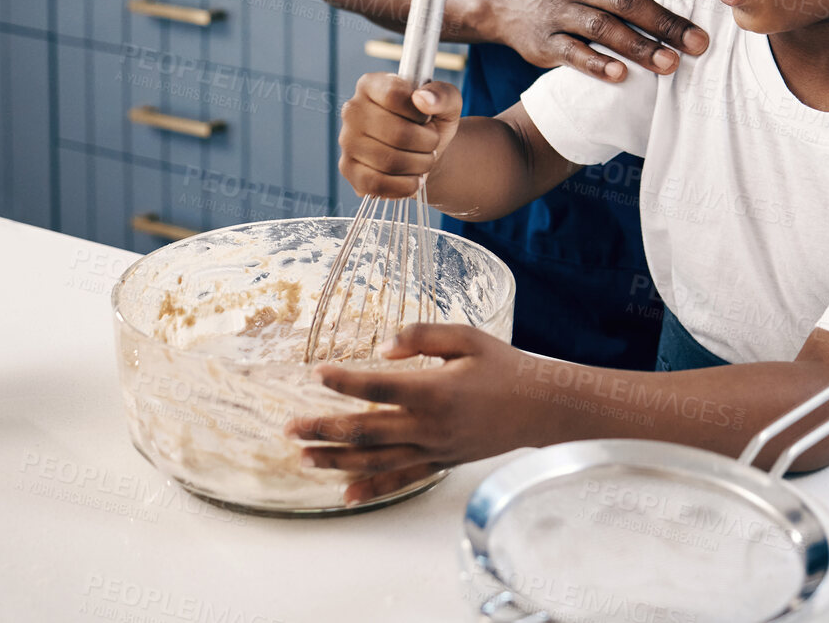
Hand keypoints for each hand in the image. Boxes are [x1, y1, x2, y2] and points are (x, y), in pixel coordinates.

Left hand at [287, 324, 536, 505]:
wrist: (539, 407)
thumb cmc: (503, 366)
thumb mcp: (467, 336)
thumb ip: (422, 336)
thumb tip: (381, 348)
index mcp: (434, 390)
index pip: (376, 387)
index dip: (343, 381)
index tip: (317, 373)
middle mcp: (428, 425)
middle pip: (364, 431)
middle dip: (323, 429)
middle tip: (289, 427)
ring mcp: (433, 450)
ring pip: (374, 460)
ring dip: (335, 459)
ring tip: (303, 456)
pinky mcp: (440, 463)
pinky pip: (399, 480)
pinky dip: (370, 488)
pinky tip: (345, 494)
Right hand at [338, 73, 460, 198]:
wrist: (423, 152)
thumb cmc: (431, 122)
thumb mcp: (447, 103)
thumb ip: (443, 94)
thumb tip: (423, 99)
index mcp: (371, 84)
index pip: (395, 95)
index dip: (420, 112)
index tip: (426, 118)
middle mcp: (352, 110)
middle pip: (396, 132)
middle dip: (426, 143)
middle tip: (432, 143)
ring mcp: (347, 141)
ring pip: (389, 161)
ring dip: (419, 165)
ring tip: (425, 159)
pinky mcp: (348, 170)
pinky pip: (377, 184)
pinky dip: (404, 186)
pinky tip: (413, 180)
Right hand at [481, 0, 713, 79]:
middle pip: (627, 0)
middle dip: (665, 21)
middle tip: (699, 43)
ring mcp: (560, 11)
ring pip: (602, 27)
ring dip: (638, 46)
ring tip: (670, 64)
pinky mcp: (543, 41)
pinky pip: (571, 52)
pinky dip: (596, 63)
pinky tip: (620, 75)